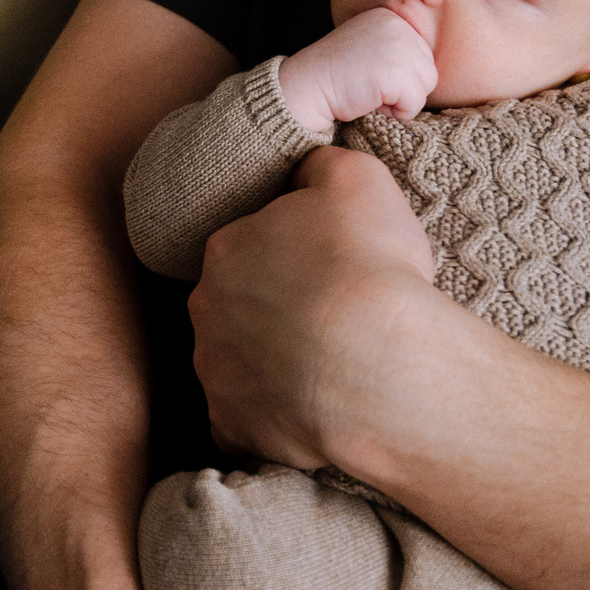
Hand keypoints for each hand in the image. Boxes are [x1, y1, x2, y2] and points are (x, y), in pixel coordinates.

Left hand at [189, 146, 442, 466]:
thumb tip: (305, 168)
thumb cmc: (371, 268)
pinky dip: (270, 417)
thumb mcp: (359, 179)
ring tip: (330, 368)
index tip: (331, 269)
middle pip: (238, 303)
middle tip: (332, 318)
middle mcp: (206, 307)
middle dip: (275, 309)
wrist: (382, 368)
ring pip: (237, 360)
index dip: (294, 255)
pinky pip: (242, 421)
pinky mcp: (233, 424)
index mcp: (226, 247)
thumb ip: (320, 165)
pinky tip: (310, 411)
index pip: (251, 244)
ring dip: (272, 363)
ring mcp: (214, 369)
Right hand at [277, 8, 438, 135]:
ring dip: (400, 100)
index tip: (366, 72)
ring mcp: (400, 47)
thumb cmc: (335, 75)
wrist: (305, 87)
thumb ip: (397, 47)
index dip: (396, 74)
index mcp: (392, 17)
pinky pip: (415, 104)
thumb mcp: (369, 46)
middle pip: (427, 69)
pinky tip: (369, 100)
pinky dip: (395, 112)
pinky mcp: (397, 72)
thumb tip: (428, 67)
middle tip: (367, 85)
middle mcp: (399, 26)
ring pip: (425, 86)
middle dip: (401, 87)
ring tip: (369, 92)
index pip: (420, 54)